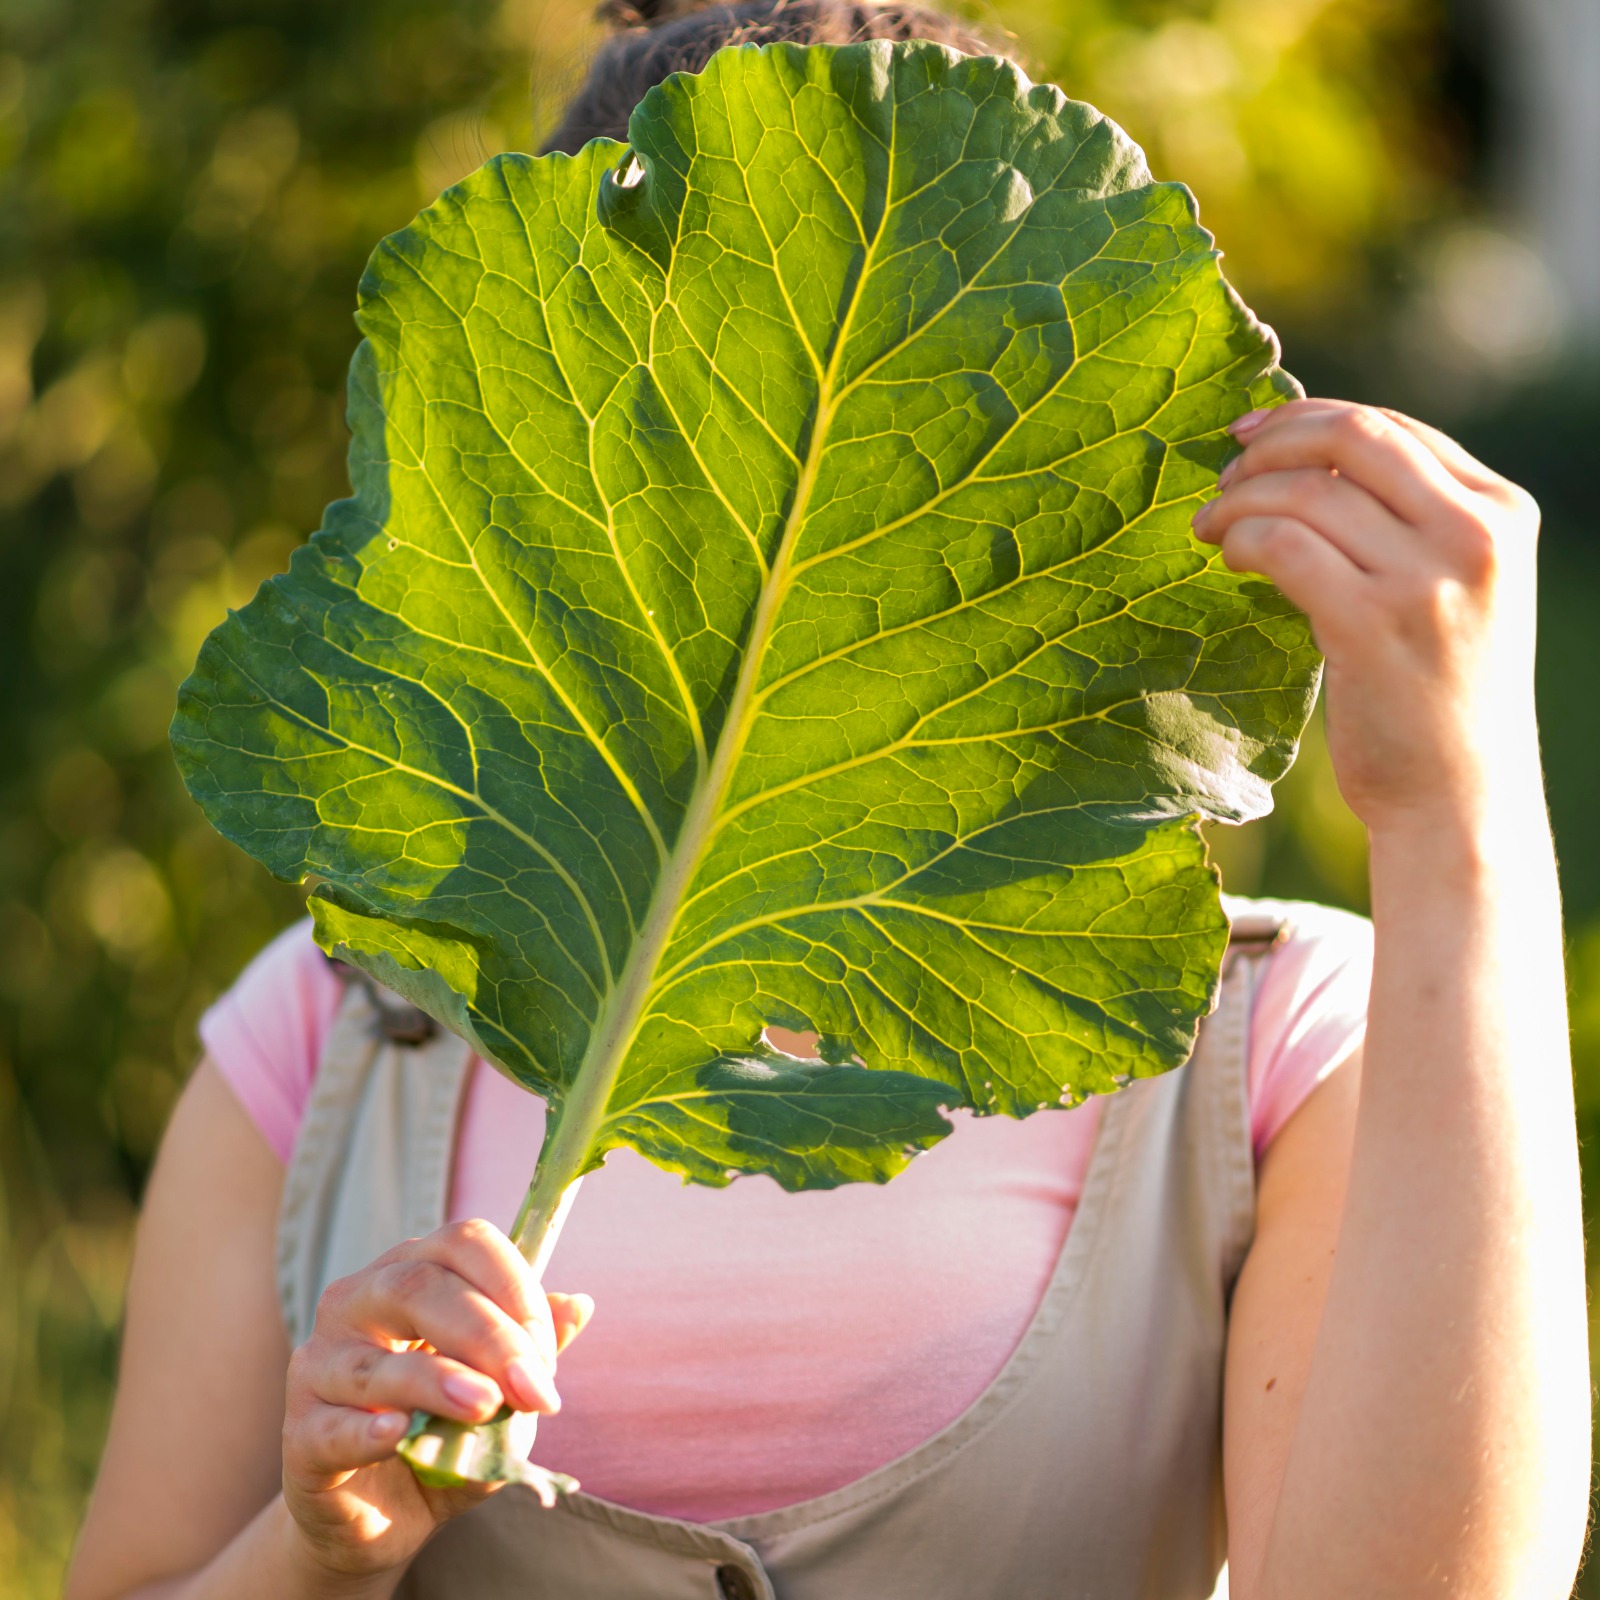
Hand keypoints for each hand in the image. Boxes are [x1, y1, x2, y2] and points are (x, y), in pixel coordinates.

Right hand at [281, 1218, 592, 1579]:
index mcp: (412, 1270)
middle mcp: (357, 1301)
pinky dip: (367, 1429)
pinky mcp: (299, 1433)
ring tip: (485, 1407)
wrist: (384, 1514)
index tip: (546, 1349)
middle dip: (489, 1335)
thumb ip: (533, 1348)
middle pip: (419, 1286)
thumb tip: (580, 1303)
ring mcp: (319, 1364)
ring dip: (438, 1380)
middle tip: (533, 1389)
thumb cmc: (445, 1432)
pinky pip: (331, 1424)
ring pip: (375, 1358)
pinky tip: (397, 1436)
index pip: (463, 1242)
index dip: (512, 1286)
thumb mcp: (501, 1388)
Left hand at [1192, 398, 1540, 838]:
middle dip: (1271, 442)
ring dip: (1239, 500)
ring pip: (1305, 492)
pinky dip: (1243, 540)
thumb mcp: (1454, 589)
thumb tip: (1305, 461)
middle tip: (1222, 474)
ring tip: (1209, 526)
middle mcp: (1475, 533)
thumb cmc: (1437, 693)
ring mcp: (1428, 578)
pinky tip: (1230, 558)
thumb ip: (1407, 522)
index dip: (1308, 418)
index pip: (1392, 426)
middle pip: (1350, 436)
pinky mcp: (1372, 623)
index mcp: (1501, 510)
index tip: (1253, 434)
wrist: (1459, 798)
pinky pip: (1284, 546)